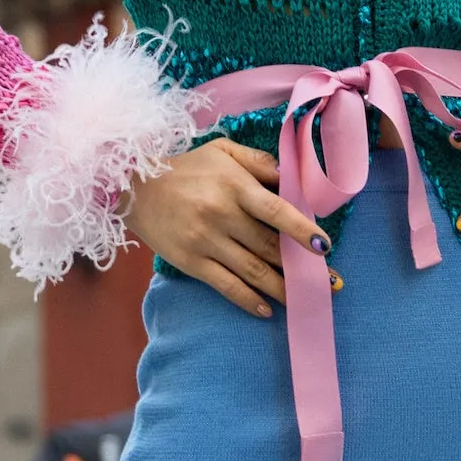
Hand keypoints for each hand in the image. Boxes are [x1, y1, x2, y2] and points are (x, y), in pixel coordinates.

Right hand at [126, 136, 322, 315]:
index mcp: (233, 185)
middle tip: (329, 282)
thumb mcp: (222, 151)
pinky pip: (226, 286)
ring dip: (282, 289)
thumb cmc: (185, 168)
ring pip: (253, 271)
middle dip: (302, 267)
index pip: (276, 209)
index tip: (324, 247)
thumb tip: (292, 179)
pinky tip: (267, 309)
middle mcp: (221, 214)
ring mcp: (205, 241)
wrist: (132, 188)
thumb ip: (259, 162)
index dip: (302, 230)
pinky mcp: (191, 262)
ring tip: (306, 300)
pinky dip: (249, 300)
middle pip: (269, 246)